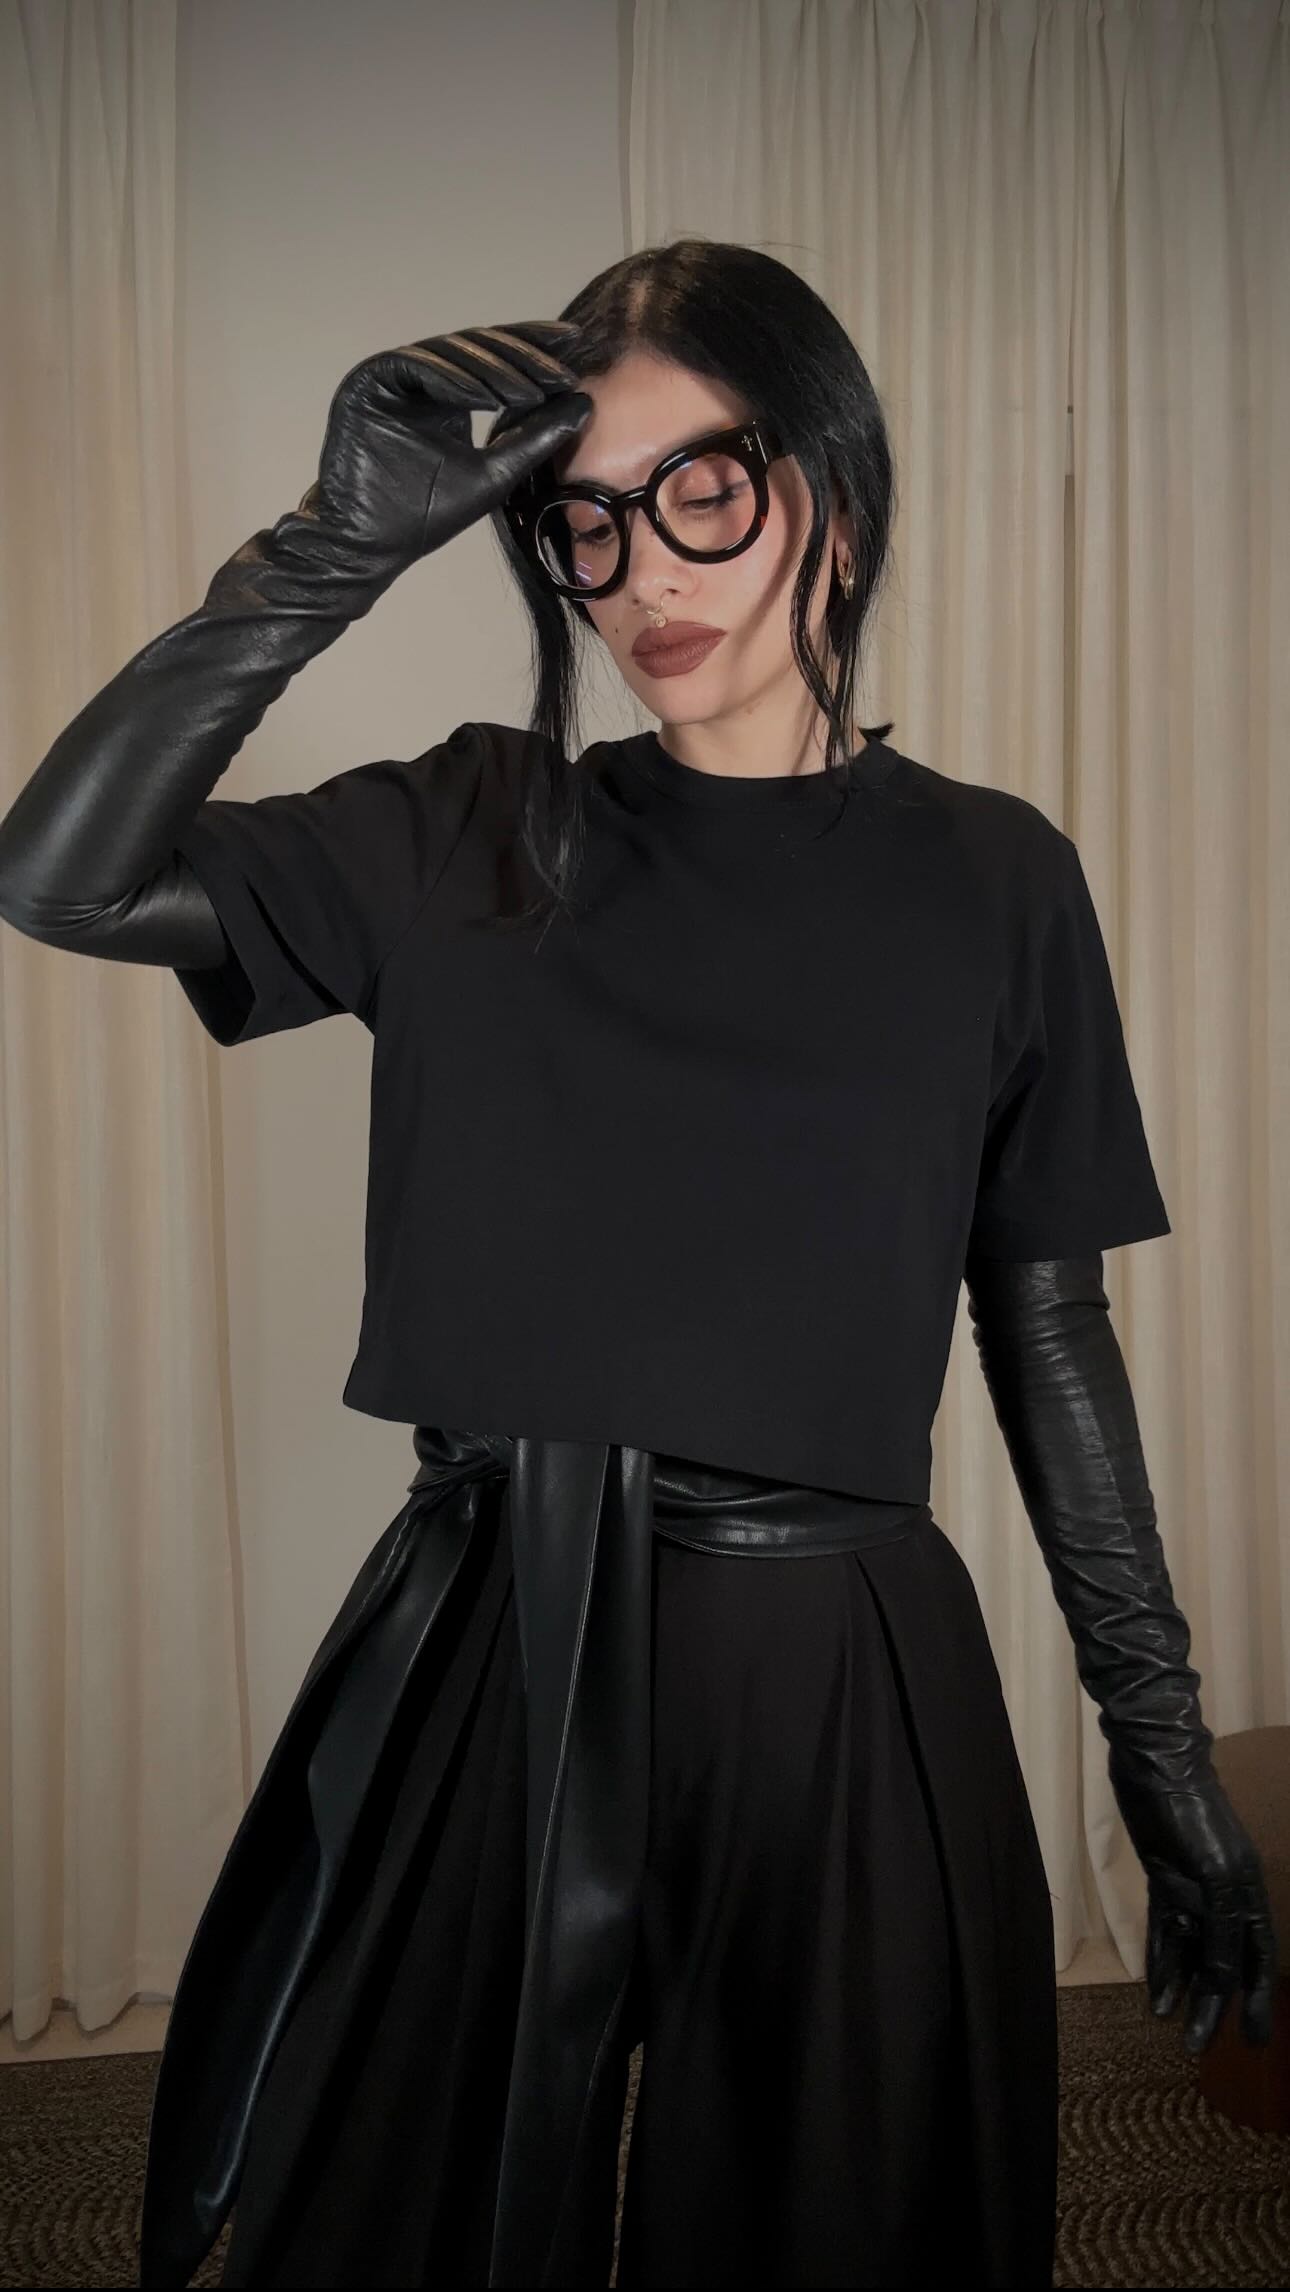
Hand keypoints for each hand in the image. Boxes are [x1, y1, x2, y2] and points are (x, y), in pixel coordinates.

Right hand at [298, 319, 591, 572]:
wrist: (369, 546)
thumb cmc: (424, 518)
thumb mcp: (495, 473)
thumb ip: (535, 438)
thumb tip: (584, 403)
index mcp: (447, 395)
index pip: (494, 362)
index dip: (534, 349)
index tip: (576, 344)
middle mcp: (420, 380)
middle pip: (476, 349)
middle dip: (521, 352)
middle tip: (561, 357)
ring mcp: (392, 378)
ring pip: (450, 353)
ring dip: (492, 368)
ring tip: (530, 386)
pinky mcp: (368, 382)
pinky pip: (416, 366)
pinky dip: (453, 378)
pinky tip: (489, 393)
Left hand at [1109, 1755, 1278, 2052]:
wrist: (1154, 1768)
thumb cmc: (1195, 1817)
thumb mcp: (1217, 1875)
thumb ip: (1222, 1928)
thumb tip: (1224, 1980)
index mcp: (1248, 1894)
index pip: (1257, 1959)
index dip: (1255, 1999)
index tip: (1253, 2040)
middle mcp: (1223, 1898)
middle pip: (1222, 1963)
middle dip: (1213, 2005)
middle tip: (1199, 2047)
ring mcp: (1191, 1890)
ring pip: (1191, 1951)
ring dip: (1183, 1987)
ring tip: (1171, 2025)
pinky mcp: (1161, 1881)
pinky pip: (1163, 1931)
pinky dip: (1160, 1961)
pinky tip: (1154, 1992)